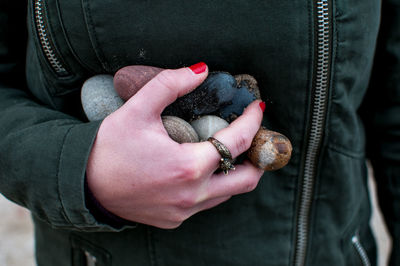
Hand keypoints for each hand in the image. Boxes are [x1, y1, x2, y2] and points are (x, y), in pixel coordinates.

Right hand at [86, 64, 263, 228]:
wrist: (84, 185)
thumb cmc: (109, 148)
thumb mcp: (137, 109)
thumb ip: (170, 84)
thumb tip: (201, 70)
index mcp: (189, 166)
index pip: (238, 142)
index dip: (253, 121)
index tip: (257, 108)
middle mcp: (193, 194)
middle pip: (246, 179)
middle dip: (257, 157)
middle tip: (253, 137)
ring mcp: (185, 211)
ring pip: (228, 193)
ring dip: (235, 171)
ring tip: (228, 149)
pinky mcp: (175, 220)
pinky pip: (206, 203)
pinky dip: (213, 185)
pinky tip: (201, 168)